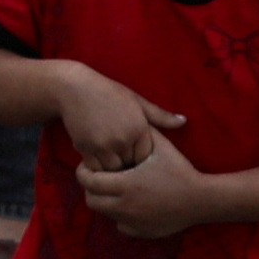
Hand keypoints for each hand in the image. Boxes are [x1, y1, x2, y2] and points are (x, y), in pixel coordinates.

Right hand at [44, 62, 181, 178]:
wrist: (74, 88)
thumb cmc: (108, 92)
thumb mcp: (136, 100)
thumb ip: (160, 115)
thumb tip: (184, 121)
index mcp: (139, 128)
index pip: (147, 157)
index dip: (142, 158)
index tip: (136, 157)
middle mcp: (123, 139)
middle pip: (131, 166)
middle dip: (128, 166)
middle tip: (125, 164)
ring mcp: (104, 145)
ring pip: (114, 170)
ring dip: (112, 169)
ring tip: (112, 165)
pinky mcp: (86, 149)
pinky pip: (96, 168)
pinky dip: (97, 167)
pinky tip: (97, 161)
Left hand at [79, 121, 219, 241]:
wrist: (202, 199)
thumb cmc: (180, 170)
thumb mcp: (161, 147)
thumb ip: (143, 132)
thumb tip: (129, 116)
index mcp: (125, 184)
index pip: (87, 182)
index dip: (84, 172)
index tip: (90, 166)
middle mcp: (124, 206)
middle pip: (91, 200)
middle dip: (92, 189)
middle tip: (101, 178)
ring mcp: (132, 222)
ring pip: (105, 214)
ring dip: (106, 202)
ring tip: (117, 189)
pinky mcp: (141, 232)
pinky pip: (121, 226)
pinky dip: (122, 216)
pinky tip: (133, 204)